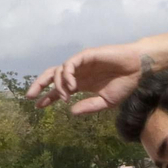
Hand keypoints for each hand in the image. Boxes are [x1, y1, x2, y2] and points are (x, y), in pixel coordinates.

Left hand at [28, 42, 152, 113]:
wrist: (137, 68)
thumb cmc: (124, 83)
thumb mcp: (106, 102)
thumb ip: (89, 107)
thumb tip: (72, 112)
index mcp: (82, 83)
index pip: (59, 90)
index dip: (48, 97)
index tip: (38, 106)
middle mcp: (78, 73)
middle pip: (52, 76)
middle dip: (39, 85)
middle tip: (30, 96)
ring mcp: (81, 63)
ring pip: (59, 71)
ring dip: (58, 85)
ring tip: (63, 96)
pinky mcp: (86, 56)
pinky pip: (70, 65)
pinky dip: (67, 75)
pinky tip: (71, 86)